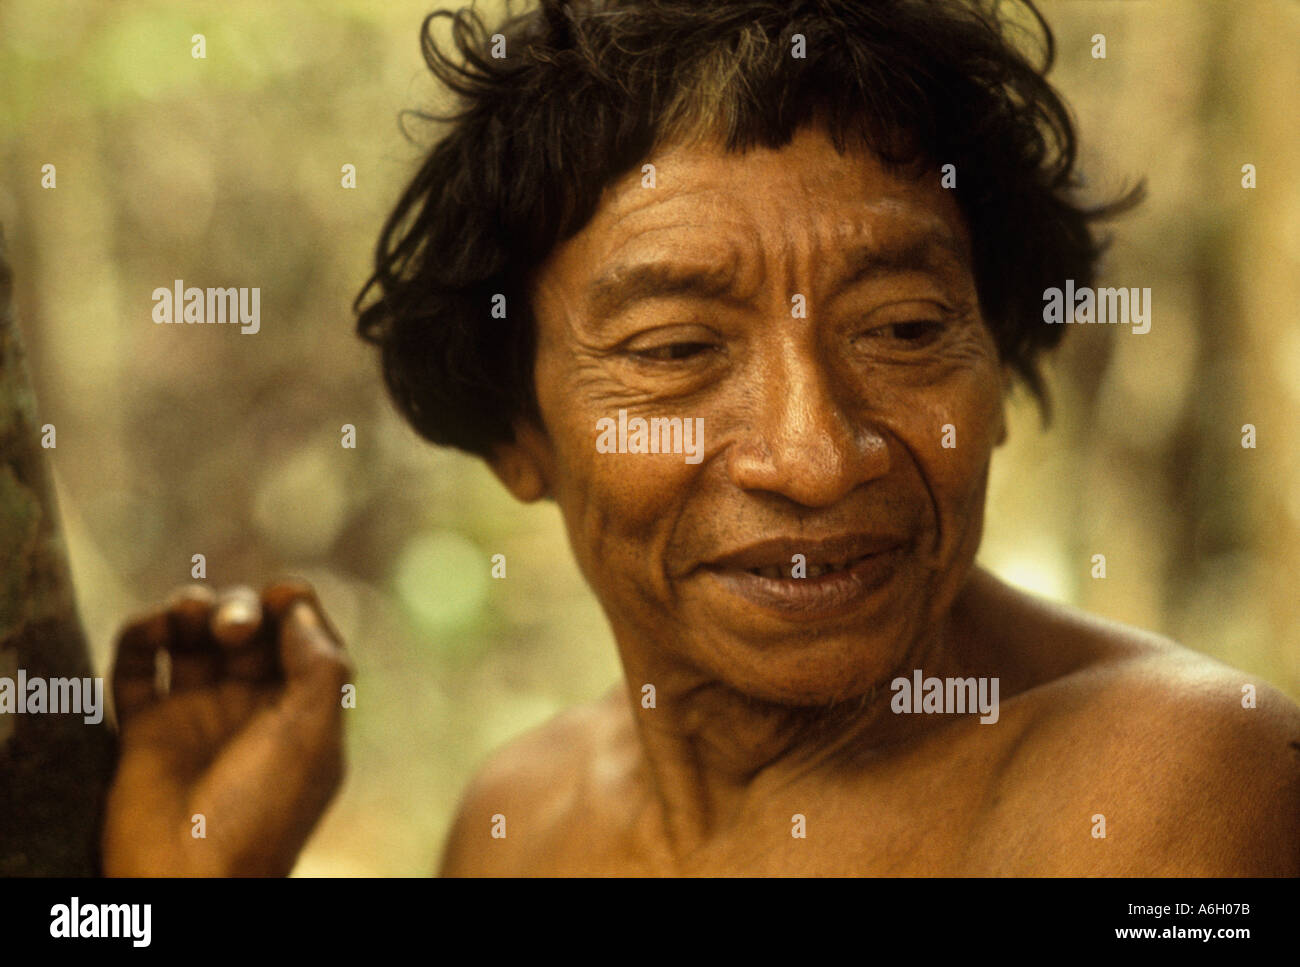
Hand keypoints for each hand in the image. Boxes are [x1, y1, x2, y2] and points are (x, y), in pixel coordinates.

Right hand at [102, 580, 351, 875]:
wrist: (190, 879)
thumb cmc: (262, 810)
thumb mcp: (312, 735)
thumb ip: (320, 663)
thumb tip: (297, 608)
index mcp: (301, 710)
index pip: (300, 635)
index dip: (291, 605)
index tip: (280, 596)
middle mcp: (250, 707)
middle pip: (247, 628)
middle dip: (240, 609)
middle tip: (233, 629)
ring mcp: (196, 715)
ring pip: (192, 638)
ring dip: (190, 609)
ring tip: (187, 615)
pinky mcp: (145, 728)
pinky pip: (137, 665)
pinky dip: (141, 634)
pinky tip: (154, 630)